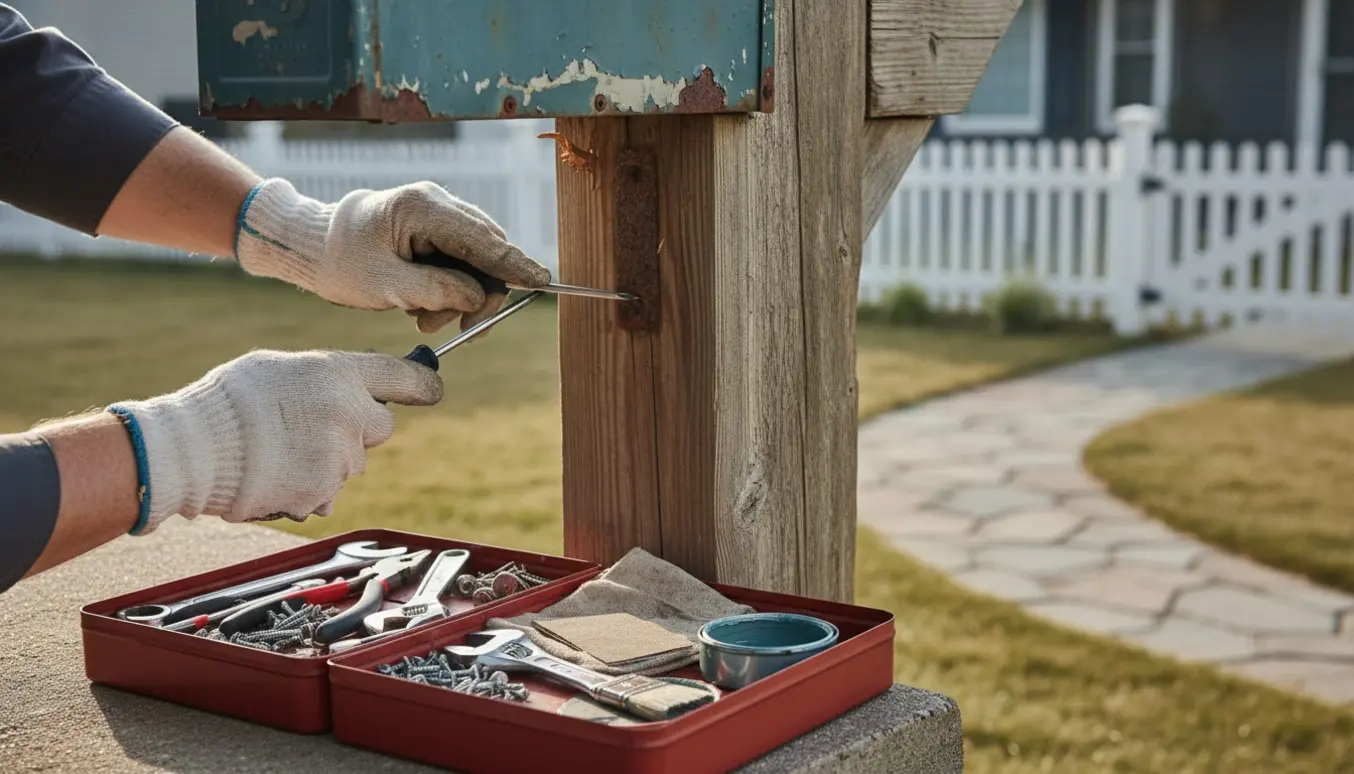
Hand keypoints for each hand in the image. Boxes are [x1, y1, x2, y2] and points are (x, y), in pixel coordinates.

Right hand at [106, 350, 442, 534]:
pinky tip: (275, 476)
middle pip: (381, 426)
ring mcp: (339, 457)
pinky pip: (328, 493)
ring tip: (279, 453)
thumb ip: (325, 380)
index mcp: (338, 374)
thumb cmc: (229, 402)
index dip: (422, 382)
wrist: (193, 449)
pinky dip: (308, 489)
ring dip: (327, 462)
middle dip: (358, 430)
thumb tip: (352, 392)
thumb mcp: (281, 368)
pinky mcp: (323, 492)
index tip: (433, 387)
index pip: (403, 376)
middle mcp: (349, 413)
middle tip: (313, 427)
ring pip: (352, 464)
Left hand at [234, 178, 550, 333]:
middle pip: (487, 251)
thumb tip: (479, 297)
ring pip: (476, 259)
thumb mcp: (386, 286)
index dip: (515, 265)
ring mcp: (437, 214)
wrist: (311, 246)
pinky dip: (451, 288)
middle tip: (465, 330)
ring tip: (424, 317)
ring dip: (461, 296)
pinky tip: (425, 304)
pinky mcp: (434, 228)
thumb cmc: (340, 262)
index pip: (483, 240)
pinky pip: (460, 260)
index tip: (543, 283)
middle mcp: (436, 204)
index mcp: (424, 208)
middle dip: (481, 294)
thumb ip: (437, 291)